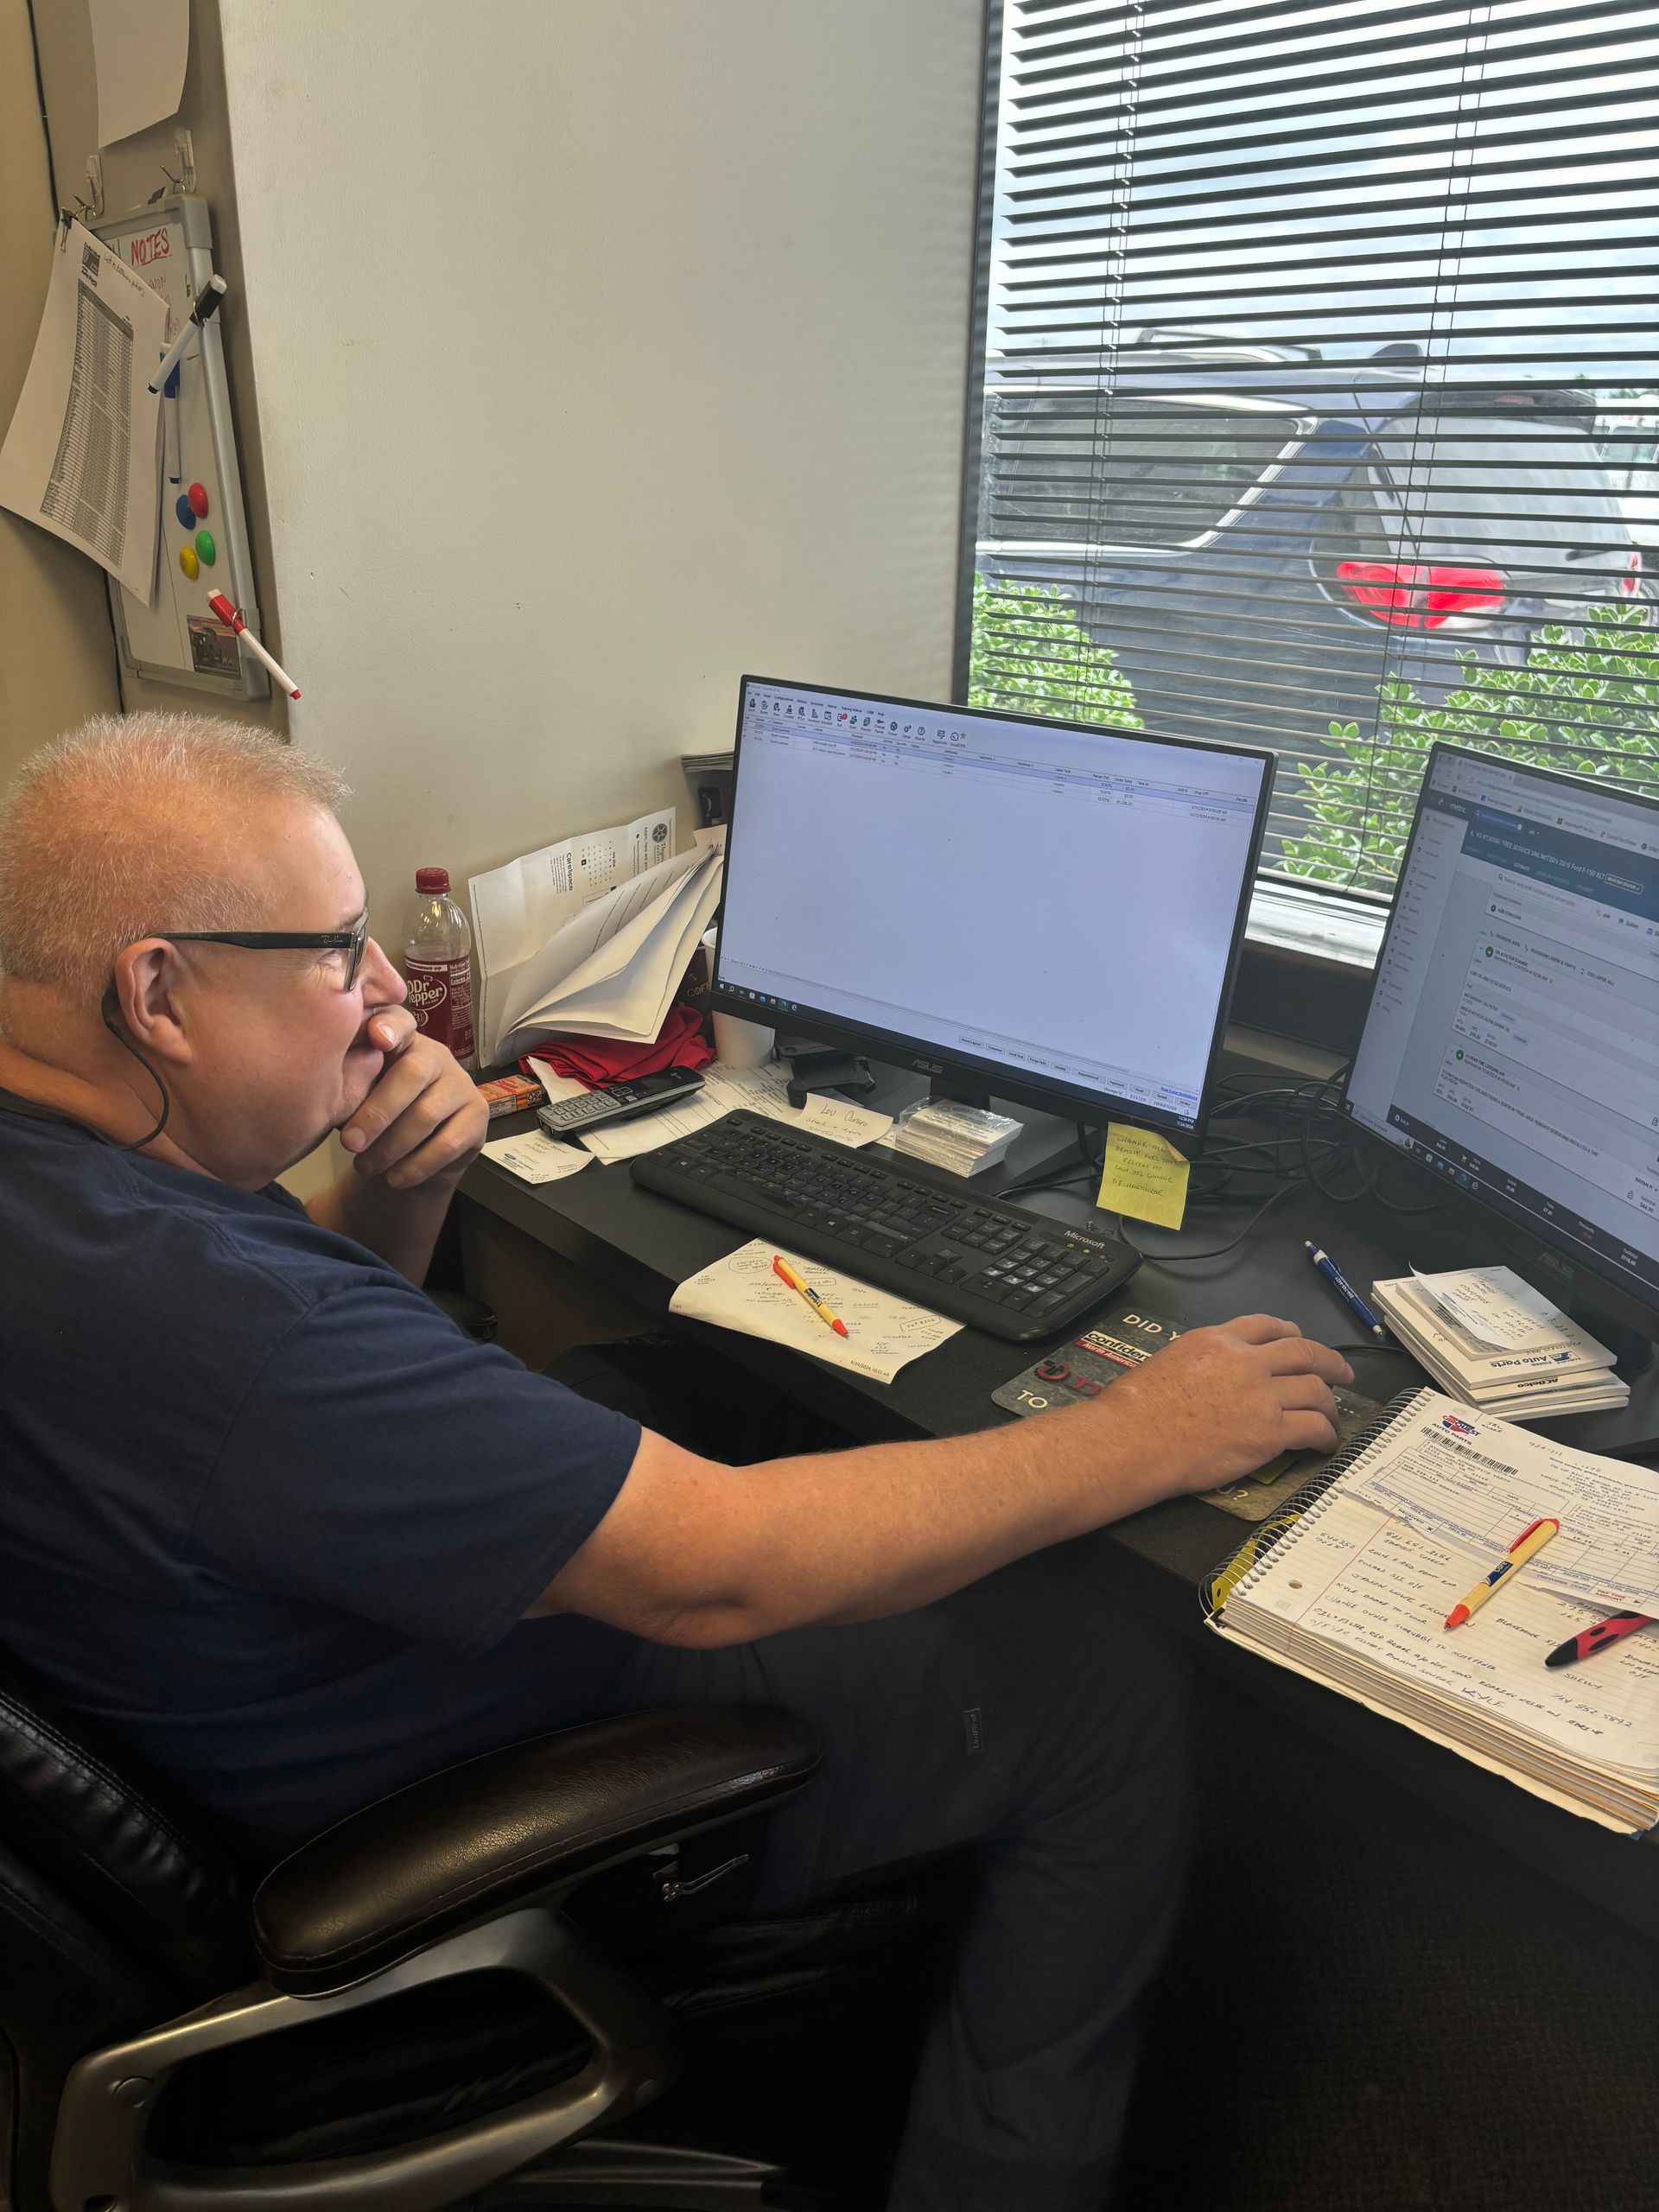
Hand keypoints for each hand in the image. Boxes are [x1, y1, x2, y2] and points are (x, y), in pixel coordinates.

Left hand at [337, 1010, 488, 1192]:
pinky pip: (446, 1144)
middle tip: (349, 1143)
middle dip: (377, 1112)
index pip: (399, 1021)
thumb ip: (348, 1083)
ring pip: (426, 1114)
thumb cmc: (374, 1117)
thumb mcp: (355, 1097)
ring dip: (391, 1147)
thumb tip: (327, 1089)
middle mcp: (436, 1055)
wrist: (409, 1159)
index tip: (377, 1038)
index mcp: (402, 1040)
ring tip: (364, 1167)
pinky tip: (395, 1178)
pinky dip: (416, 1166)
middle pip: (412, 1074)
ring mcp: (461, 1084)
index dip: (390, 1026)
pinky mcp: (478, 1116)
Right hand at [1103, 1314, 1352, 1498]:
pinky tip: (1325, 1443)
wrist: (1133, 1440)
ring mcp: (1261, 1396)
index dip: (1291, 1334)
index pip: (1267, 1326)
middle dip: (1329, 1362)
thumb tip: (1215, 1373)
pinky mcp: (1269, 1432)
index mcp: (1217, 1340)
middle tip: (1341, 1372)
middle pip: (1304, 1353)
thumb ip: (1203, 1359)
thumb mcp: (1169, 1359)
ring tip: (1333, 1415)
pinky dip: (1326, 1435)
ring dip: (1330, 1403)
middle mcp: (1245, 1361)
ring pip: (1315, 1390)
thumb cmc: (1137, 1408)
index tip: (1299, 1341)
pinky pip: (1313, 1427)